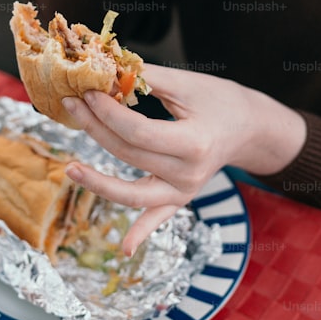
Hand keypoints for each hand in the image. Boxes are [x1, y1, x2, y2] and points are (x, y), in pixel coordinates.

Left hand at [61, 65, 306, 255]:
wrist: (250, 129)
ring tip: (70, 169)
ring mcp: (184, 192)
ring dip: (99, 184)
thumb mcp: (188, 84)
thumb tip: (103, 69)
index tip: (87, 92)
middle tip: (72, 104)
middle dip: (95, 128)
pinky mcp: (180, 200)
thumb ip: (146, 78)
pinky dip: (141, 233)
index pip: (138, 132)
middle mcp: (189, 174)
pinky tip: (123, 249)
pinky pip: (157, 220)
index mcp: (195, 144)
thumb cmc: (220, 100)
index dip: (108, 112)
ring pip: (133, 193)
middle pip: (129, 155)